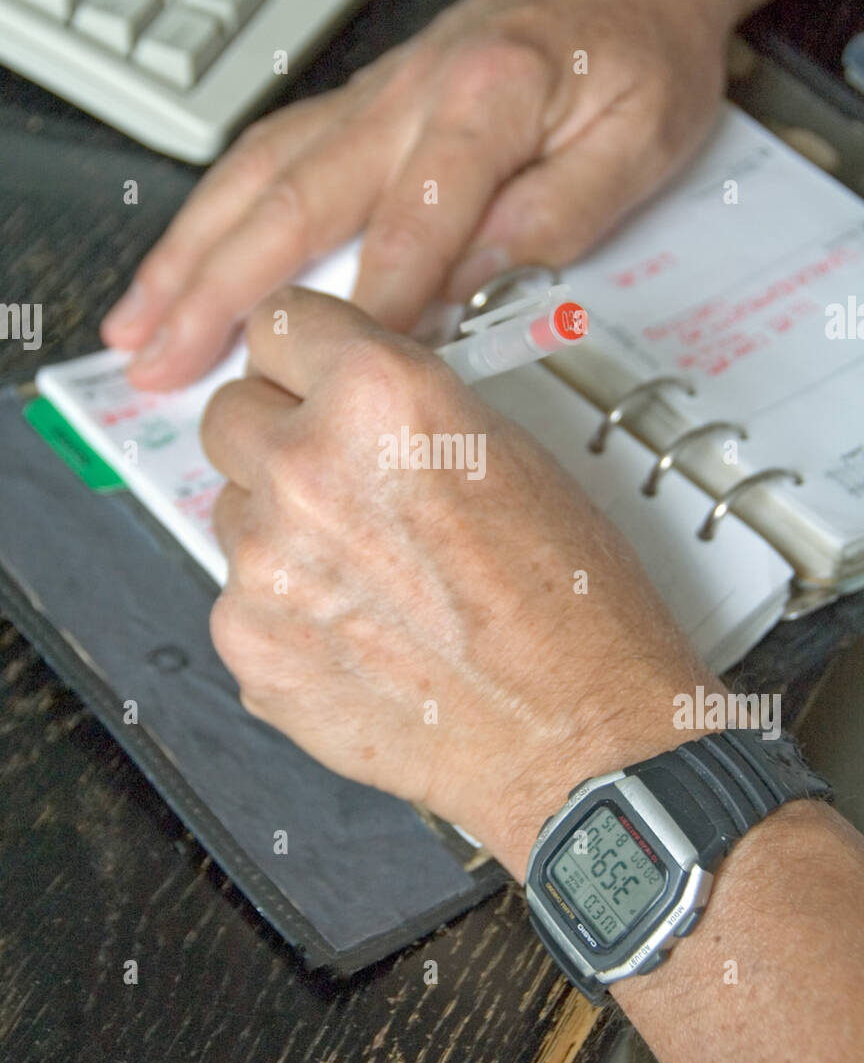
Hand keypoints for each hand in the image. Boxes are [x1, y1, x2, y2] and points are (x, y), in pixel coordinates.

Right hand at [103, 0, 728, 391]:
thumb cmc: (638, 50)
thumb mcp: (638, 140)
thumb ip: (558, 214)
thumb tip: (473, 286)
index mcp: (485, 100)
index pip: (415, 224)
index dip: (376, 309)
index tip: (333, 378)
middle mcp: (409, 94)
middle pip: (292, 200)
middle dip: (218, 292)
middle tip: (163, 363)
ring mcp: (375, 96)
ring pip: (258, 177)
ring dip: (190, 254)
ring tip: (139, 323)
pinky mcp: (364, 103)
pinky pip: (269, 155)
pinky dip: (215, 211)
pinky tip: (186, 254)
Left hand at [202, 288, 717, 877]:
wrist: (574, 737)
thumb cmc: (571, 605)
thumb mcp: (510, 451)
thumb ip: (402, 406)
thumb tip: (346, 395)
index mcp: (378, 397)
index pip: (278, 324)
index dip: (301, 352)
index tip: (305, 372)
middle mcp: (307, 468)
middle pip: (230, 413)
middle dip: (276, 432)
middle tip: (334, 473)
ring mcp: (265, 562)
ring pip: (231, 508)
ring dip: (279, 524)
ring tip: (366, 570)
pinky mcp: (248, 642)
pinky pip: (238, 594)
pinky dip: (283, 605)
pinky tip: (357, 629)